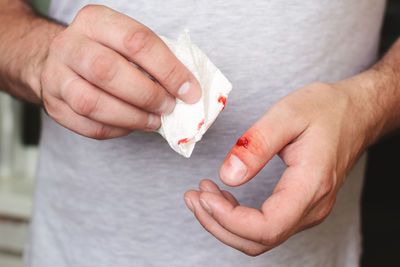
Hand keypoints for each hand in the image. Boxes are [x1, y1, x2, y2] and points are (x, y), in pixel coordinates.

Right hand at [40, 5, 200, 138]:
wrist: (64, 60)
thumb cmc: (107, 51)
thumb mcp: (127, 42)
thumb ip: (154, 60)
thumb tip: (187, 90)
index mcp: (95, 20)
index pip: (136, 41)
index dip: (168, 69)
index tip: (189, 91)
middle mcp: (68, 45)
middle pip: (107, 71)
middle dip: (147, 94)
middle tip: (169, 107)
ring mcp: (55, 76)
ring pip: (92, 103)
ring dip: (132, 117)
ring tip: (154, 121)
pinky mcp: (53, 105)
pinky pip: (87, 125)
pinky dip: (117, 130)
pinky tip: (132, 125)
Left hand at [185, 80, 374, 255]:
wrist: (355, 113)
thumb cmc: (326, 109)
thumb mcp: (287, 114)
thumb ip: (255, 146)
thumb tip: (227, 176)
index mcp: (311, 185)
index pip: (266, 227)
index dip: (229, 219)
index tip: (204, 195)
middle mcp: (312, 207)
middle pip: (259, 241)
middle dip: (217, 224)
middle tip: (192, 196)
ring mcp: (308, 210)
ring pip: (260, 238)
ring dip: (224, 223)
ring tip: (200, 195)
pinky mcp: (300, 205)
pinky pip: (265, 226)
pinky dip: (236, 218)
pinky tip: (220, 197)